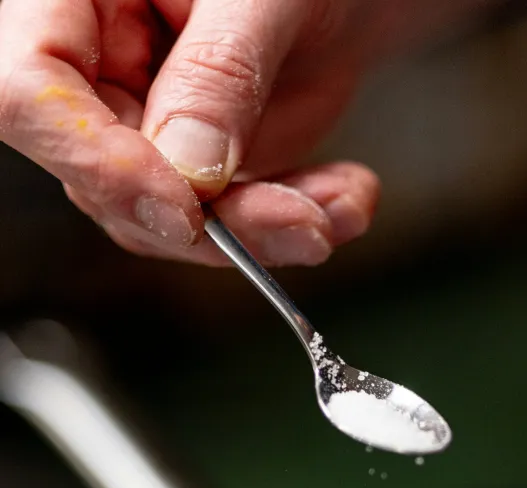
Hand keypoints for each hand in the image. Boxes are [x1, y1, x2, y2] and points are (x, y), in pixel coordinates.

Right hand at [0, 0, 392, 267]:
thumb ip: (219, 71)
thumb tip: (189, 170)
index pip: (32, 91)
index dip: (100, 162)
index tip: (185, 210)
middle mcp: (92, 67)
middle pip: (103, 180)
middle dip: (214, 220)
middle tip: (303, 221)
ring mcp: (140, 124)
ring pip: (165, 222)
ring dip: (263, 232)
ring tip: (340, 209)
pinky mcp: (194, 171)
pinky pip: (222, 225)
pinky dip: (290, 225)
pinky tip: (344, 200)